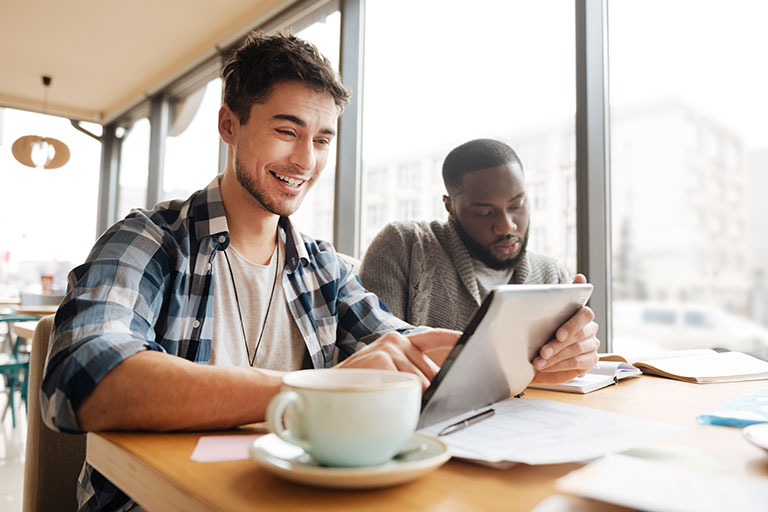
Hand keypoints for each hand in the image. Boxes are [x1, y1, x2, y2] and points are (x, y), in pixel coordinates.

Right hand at [336, 329, 460, 388]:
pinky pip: (409, 387)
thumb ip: (409, 370)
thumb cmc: (357, 384)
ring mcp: (390, 348)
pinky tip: (383, 394)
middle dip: (427, 389)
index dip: (452, 339)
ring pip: (421, 382)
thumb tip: (437, 383)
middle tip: (406, 397)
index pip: (432, 337)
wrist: (324, 389)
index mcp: (397, 341)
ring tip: (387, 396)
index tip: (469, 339)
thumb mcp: (384, 371)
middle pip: (430, 371)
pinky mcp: (384, 360)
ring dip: (411, 397)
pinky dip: (402, 398)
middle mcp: (395, 340)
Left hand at [530, 274, 599, 383]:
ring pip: (576, 351)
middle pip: (579, 336)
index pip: (584, 314)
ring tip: (539, 362)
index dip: (572, 325)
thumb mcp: (546, 312)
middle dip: (557, 345)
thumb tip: (580, 276)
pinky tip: (547, 367)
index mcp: (581, 313)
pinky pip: (578, 363)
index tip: (558, 334)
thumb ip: (562, 295)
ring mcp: (592, 344)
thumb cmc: (543, 329)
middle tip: (542, 352)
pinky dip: (560, 366)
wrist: (541, 351)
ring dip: (556, 357)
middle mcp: (590, 328)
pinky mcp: (591, 360)